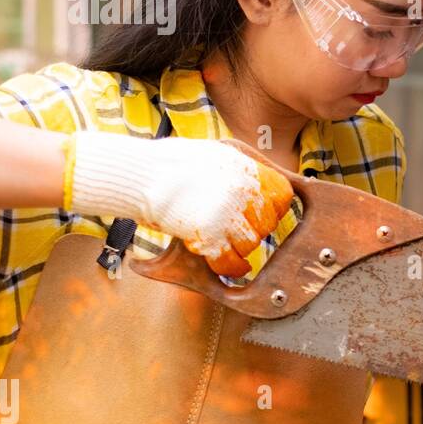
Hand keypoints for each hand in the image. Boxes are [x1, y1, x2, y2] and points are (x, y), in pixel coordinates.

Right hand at [66, 132, 293, 277]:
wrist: (140, 175)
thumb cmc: (170, 163)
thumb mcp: (215, 155)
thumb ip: (239, 171)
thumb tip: (255, 184)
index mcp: (247, 169)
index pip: (282, 195)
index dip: (274, 208)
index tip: (263, 214)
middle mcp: (243, 191)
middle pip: (268, 223)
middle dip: (255, 230)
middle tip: (239, 231)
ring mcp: (228, 214)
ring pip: (252, 244)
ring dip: (241, 248)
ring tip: (226, 243)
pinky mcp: (210, 235)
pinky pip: (231, 262)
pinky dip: (231, 268)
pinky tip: (230, 267)